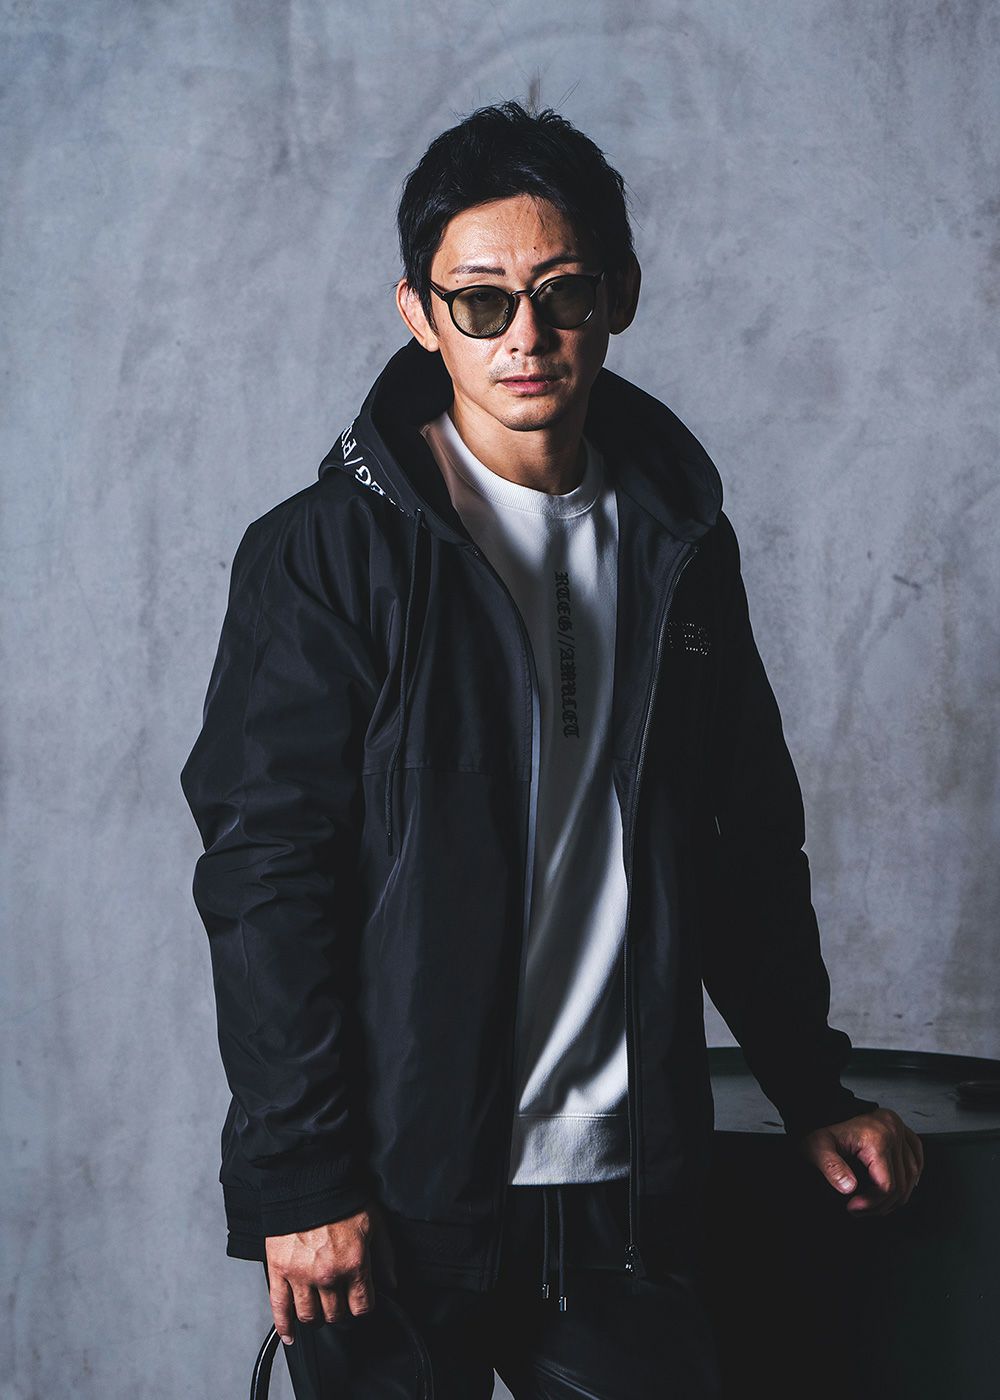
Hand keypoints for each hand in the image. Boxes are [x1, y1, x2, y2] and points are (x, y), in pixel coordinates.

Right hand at [265, 1199, 397, 1345]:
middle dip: (340, 1311)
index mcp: (353, 1264)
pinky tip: (289, 1334)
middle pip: (335, 1314)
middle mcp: (328, 1275)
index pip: (361, 1307)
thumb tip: (391, 1284)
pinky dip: (283, 1325)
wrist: (308, 1181)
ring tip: (319, 1309)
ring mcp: (301, 1275)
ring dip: (316, 1317)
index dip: (362, 1306)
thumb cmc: (341, 1199)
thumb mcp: (375, 1224)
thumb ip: (385, 1257)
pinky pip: (279, 1307)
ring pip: (310, 1315)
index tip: (359, 1301)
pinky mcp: (279, 1270)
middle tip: (339, 1301)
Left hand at [797, 1107, 923, 1216]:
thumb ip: (831, 1167)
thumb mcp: (817, 1148)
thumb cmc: (824, 1133)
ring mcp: (900, 1131)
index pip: (887, 1186)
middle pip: (901, 1185)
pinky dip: (910, 1177)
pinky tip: (898, 1187)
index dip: (871, 1203)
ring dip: (896, 1196)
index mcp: (877, 1138)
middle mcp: (893, 1132)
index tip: (853, 1208)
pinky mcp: (904, 1132)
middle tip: (860, 1209)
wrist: (826, 1112)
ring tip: (874, 1203)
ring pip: (911, 1176)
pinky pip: (916, 1160)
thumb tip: (849, 1187)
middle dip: (880, 1205)